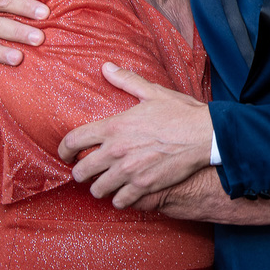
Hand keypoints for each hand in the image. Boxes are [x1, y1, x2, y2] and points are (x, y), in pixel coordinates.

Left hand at [58, 63, 212, 208]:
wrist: (205, 135)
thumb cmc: (181, 112)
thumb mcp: (153, 92)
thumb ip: (126, 80)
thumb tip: (106, 67)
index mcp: (114, 127)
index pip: (73, 142)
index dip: (63, 151)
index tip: (66, 155)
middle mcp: (116, 151)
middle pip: (81, 172)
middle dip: (81, 173)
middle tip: (88, 172)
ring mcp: (129, 171)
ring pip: (98, 189)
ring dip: (100, 187)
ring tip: (106, 183)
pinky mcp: (143, 186)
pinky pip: (120, 201)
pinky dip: (120, 199)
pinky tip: (125, 192)